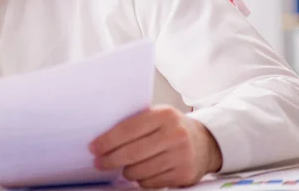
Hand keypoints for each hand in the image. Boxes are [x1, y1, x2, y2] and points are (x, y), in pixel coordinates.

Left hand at [89, 105, 221, 188]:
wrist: (204, 142)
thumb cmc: (171, 127)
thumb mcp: (157, 116)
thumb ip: (135, 123)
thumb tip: (102, 138)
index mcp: (164, 115)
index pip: (128, 129)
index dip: (108, 141)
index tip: (94, 148)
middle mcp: (175, 134)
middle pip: (132, 153)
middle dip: (111, 159)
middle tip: (99, 162)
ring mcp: (181, 156)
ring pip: (140, 170)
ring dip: (126, 171)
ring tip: (123, 167)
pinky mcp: (184, 174)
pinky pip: (151, 183)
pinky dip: (141, 180)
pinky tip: (141, 172)